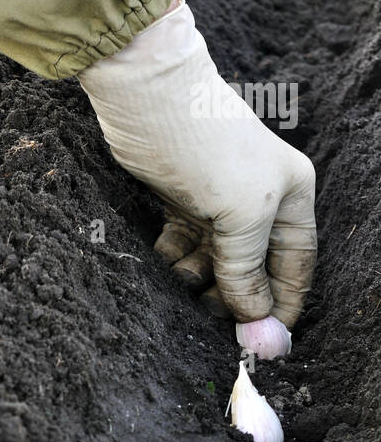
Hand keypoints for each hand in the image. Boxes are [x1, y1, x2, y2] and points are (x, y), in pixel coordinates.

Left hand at [78, 0, 315, 328]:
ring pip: (214, 265)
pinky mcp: (180, 202)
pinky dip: (173, 260)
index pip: (296, 266)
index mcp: (290, 198)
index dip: (282, 306)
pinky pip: (182, 249)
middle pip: (252, 271)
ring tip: (182, 277)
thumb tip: (257, 321)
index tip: (262, 343)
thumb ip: (248, 272)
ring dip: (197, 280)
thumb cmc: (206, 148)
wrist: (146, 98)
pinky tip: (164, 256)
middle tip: (210, 315)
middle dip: (233, 297)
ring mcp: (218, 204)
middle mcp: (259, 202)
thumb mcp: (241, 215)